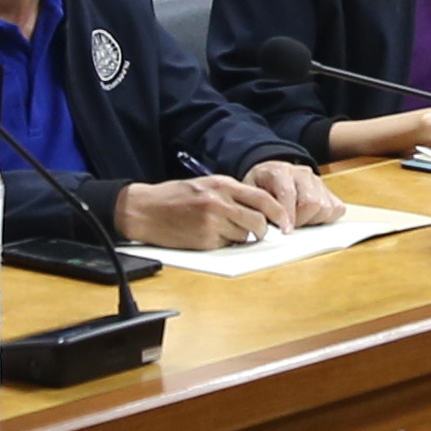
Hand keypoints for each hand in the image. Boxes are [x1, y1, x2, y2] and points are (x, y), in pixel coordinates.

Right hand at [112, 176, 271, 250]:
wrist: (144, 210)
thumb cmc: (173, 197)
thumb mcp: (205, 185)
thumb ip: (230, 193)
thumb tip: (257, 208)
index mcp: (222, 185)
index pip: (262, 199)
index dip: (279, 213)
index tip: (286, 223)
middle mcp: (220, 202)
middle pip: (258, 221)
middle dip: (262, 230)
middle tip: (258, 233)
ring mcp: (212, 222)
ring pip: (244, 236)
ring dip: (239, 237)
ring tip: (221, 230)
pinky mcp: (204, 240)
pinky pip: (226, 246)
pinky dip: (222, 244)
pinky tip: (207, 235)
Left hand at [241, 159, 343, 229]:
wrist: (270, 173)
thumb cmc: (260, 187)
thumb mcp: (250, 193)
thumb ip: (257, 207)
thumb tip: (262, 226)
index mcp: (280, 171)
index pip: (289, 194)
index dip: (289, 216)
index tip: (286, 232)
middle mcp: (302, 173)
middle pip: (311, 202)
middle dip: (301, 220)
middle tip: (289, 226)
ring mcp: (318, 182)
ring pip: (325, 208)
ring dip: (312, 220)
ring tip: (298, 221)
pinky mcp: (329, 191)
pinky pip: (337, 209)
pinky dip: (326, 218)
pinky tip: (311, 219)